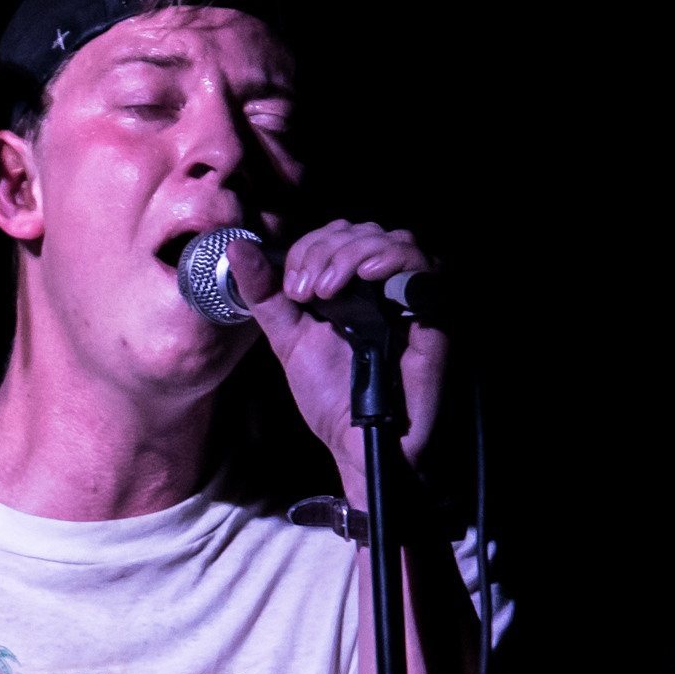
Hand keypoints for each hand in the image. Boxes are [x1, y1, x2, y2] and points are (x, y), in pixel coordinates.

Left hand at [227, 222, 445, 497]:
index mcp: (349, 287)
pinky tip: (367, 275)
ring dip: (351, 253)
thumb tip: (238, 249)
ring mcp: (411, 296)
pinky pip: (425, 265)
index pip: (334, 236)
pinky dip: (394, 258)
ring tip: (327, 290)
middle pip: (361, 231)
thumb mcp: (288, 339)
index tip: (292, 287)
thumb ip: (265, 295)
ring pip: (392, 239)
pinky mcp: (436, 312)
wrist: (359, 442)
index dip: (309, 248)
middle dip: (325, 250)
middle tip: (305, 291)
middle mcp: (382, 285)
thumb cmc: (331, 396)